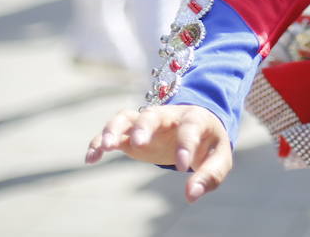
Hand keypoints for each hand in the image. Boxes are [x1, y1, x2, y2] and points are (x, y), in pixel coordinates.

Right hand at [84, 104, 231, 202]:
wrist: (197, 129)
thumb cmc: (208, 145)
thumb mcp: (218, 159)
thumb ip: (209, 176)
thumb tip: (191, 195)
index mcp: (194, 119)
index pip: (190, 127)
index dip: (186, 144)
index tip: (182, 167)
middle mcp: (167, 116)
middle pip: (152, 114)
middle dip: (144, 126)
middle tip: (138, 143)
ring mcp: (147, 124)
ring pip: (126, 117)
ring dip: (114, 128)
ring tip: (106, 146)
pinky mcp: (131, 134)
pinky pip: (112, 132)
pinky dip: (99, 141)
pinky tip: (91, 158)